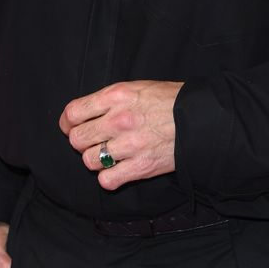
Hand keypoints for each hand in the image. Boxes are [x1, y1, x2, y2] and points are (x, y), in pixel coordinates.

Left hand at [60, 80, 183, 190]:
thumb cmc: (170, 100)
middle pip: (77, 139)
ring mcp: (129, 145)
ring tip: (108, 155)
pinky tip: (118, 170)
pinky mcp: (140, 167)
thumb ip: (110, 99)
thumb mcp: (137, 87)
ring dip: (95, 160)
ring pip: (89, 161)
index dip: (68, 122)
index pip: (73, 112)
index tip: (71, 126)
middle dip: (81, 141)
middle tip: (93, 141)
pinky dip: (108, 178)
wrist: (201, 119)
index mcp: (117, 96)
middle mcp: (119, 120)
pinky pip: (107, 180)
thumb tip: (86, 112)